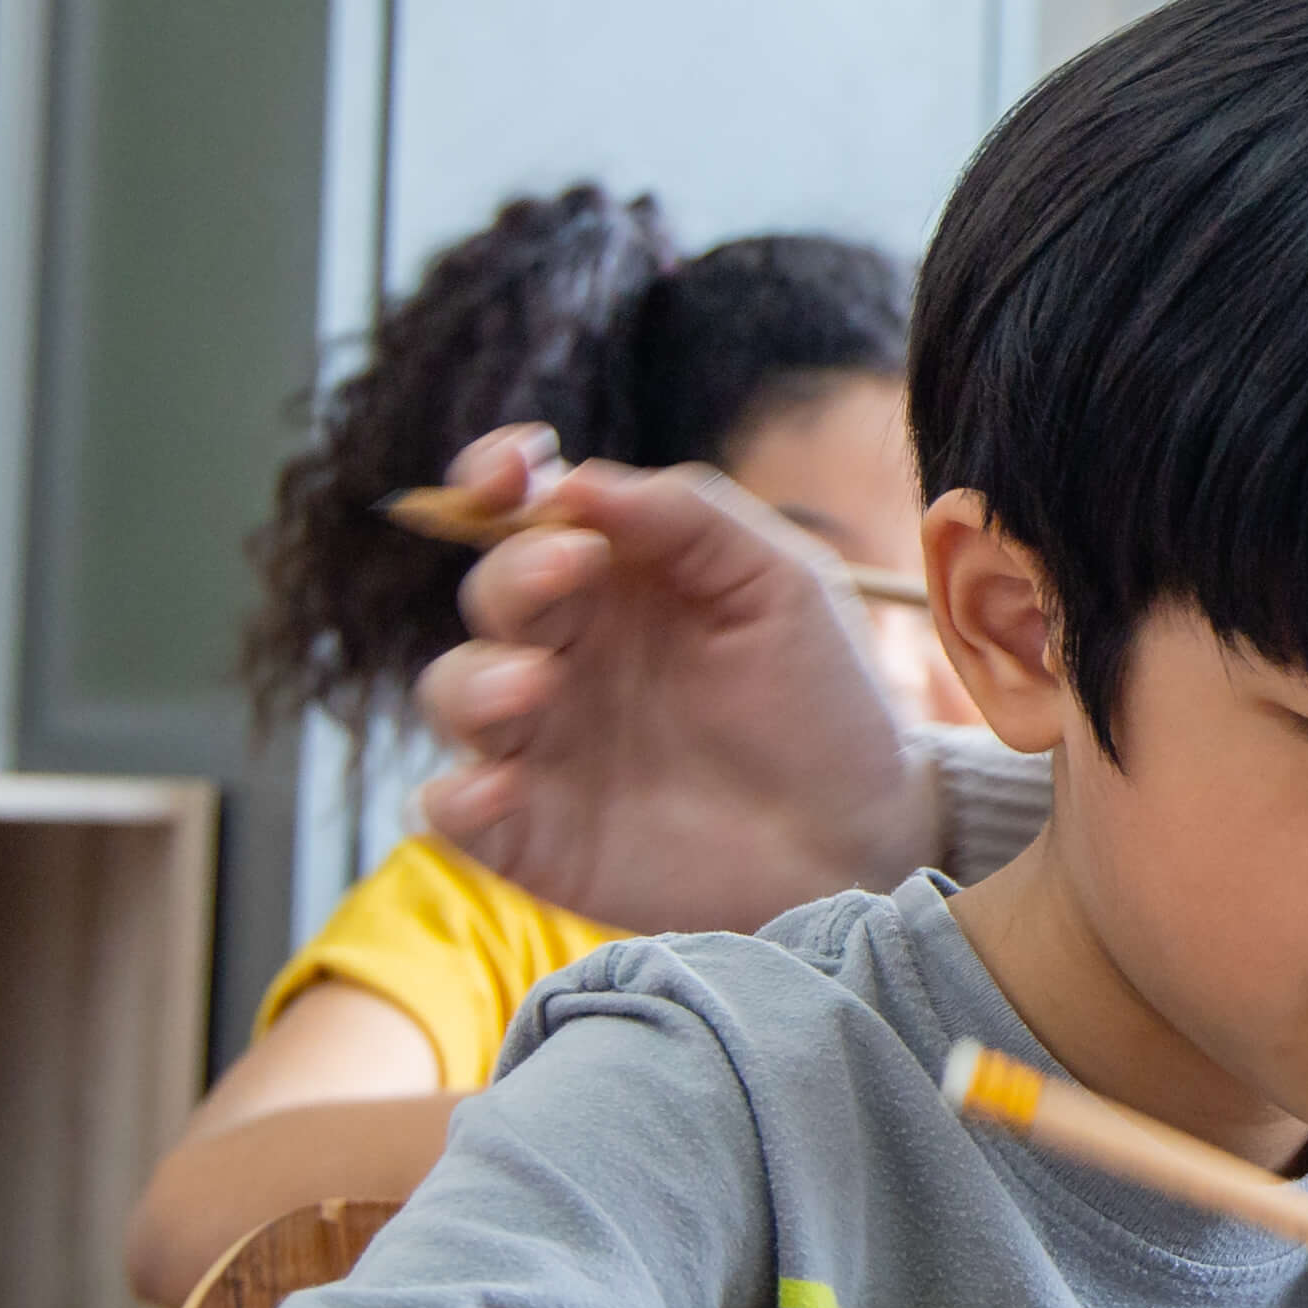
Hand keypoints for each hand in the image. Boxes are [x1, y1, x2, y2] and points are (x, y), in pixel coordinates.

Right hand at [413, 432, 933, 930]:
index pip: (526, 514)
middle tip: (572, 567)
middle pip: (492, 592)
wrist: (856, 839)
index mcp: (615, 581)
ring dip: (478, 679)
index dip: (498, 480)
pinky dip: (458, 797)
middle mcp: (564, 652)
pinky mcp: (530, 833)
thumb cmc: (820, 702)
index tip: (512, 468)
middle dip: (516, 573)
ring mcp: (540, 743)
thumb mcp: (780, 583)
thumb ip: (688, 516)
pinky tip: (502, 790)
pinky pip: (451, 808)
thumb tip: (576, 481)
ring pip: (453, 691)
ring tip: (538, 684)